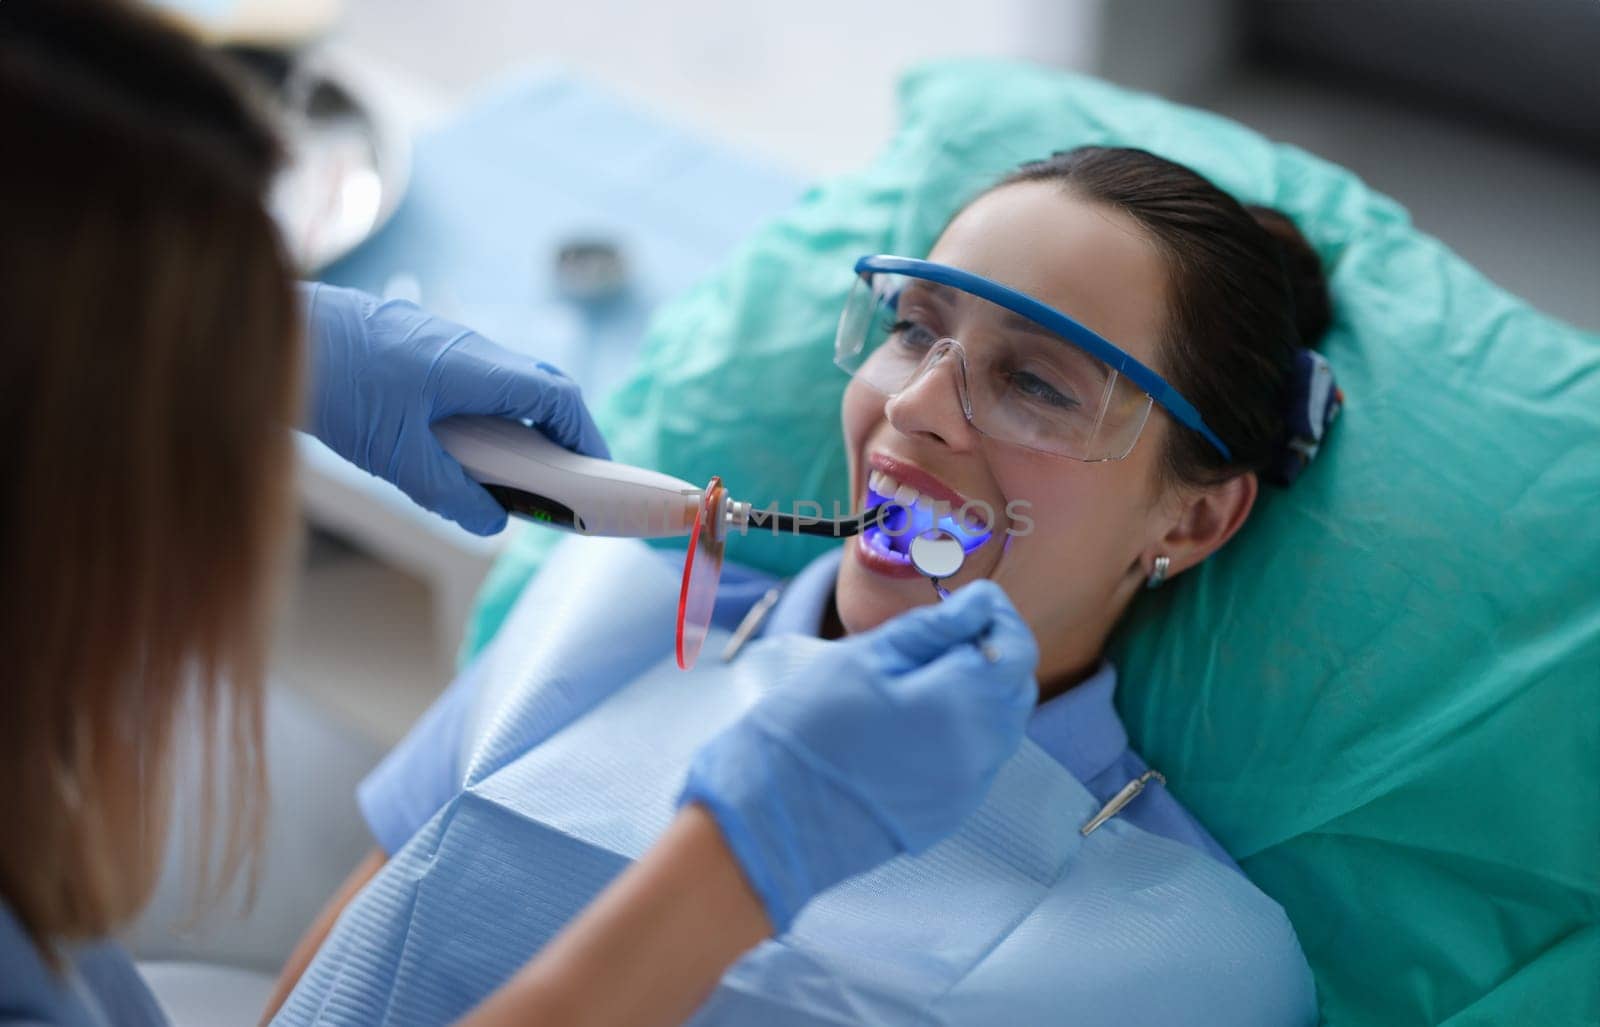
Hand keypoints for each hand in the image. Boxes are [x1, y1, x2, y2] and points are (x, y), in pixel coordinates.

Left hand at [300, 283, 609, 533]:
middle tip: (561, 477)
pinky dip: (483, 413)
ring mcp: (442, 341)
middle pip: (538, 384)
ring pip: (502, 382)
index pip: (558, 395)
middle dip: (559, 432)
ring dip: (517, 423)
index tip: (597, 473)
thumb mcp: (396, 457)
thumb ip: (450, 494)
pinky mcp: (416, 346)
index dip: (585, 435)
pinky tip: (456, 445)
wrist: (273, 329)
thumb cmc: (333, 382)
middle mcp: (468, 347)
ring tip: (508, 471)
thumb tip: (490, 521)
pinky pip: (470, 379)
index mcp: (477, 367)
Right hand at [679, 580, 1038, 932]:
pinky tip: (921, 721)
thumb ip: (933, 629)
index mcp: (964, 702)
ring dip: (982, 693)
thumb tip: (980, 603)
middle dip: (994, 654)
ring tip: (929, 676)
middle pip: (1015, 688)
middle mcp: (982, 751)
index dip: (998, 619)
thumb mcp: (866, 657)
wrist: (774, 815)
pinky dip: (967, 732)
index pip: (1016, 648)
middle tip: (947, 634)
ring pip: (1002, 727)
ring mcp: (970, 789)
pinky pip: (979, 761)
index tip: (969, 604)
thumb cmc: (811, 726)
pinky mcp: (951, 813)